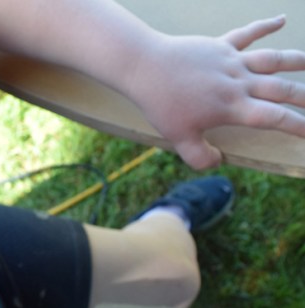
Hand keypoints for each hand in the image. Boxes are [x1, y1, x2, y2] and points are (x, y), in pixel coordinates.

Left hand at [126, 16, 304, 168]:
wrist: (146, 67)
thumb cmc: (161, 104)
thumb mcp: (178, 139)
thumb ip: (199, 156)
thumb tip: (218, 161)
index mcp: (233, 107)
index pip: (274, 118)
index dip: (297, 126)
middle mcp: (240, 83)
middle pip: (282, 89)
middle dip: (304, 98)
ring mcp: (232, 62)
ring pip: (272, 59)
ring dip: (296, 61)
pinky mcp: (220, 46)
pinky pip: (247, 34)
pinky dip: (266, 25)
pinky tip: (282, 19)